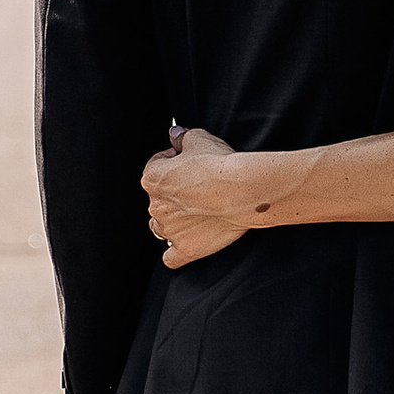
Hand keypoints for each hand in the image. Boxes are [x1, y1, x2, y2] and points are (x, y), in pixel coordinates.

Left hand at [143, 126, 259, 266]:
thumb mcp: (199, 138)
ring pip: (161, 228)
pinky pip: (172, 258)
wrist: (241, 190)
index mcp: (152, 178)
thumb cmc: (219, 162)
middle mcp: (155, 206)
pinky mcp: (186, 249)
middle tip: (201, 187)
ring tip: (196, 214)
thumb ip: (182, 137)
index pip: (156, 167)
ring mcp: (170, 230)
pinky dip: (176, 252)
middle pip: (159, 199)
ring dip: (173, 222)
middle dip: (175, 193)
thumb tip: (174, 135)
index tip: (193, 163)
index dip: (174, 162)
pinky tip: (186, 245)